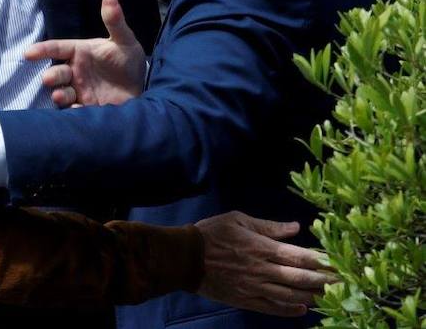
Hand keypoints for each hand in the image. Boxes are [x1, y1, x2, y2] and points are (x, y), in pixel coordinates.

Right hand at [24, 0, 145, 107]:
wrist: (141, 87)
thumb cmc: (128, 59)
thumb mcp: (124, 40)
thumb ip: (114, 21)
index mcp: (80, 52)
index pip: (57, 48)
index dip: (42, 50)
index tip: (28, 53)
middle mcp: (75, 71)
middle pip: (56, 73)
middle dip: (50, 76)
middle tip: (49, 79)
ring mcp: (79, 90)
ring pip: (61, 92)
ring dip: (58, 94)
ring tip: (61, 96)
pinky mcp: (86, 107)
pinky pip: (74, 110)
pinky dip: (73, 111)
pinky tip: (78, 109)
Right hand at [195, 211, 332, 316]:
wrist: (185, 257)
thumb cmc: (211, 233)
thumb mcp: (238, 220)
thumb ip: (268, 226)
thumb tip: (295, 227)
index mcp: (262, 248)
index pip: (300, 257)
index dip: (322, 262)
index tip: (340, 264)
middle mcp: (262, 270)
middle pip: (300, 279)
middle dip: (325, 282)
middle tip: (345, 284)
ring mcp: (255, 288)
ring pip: (290, 296)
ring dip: (313, 298)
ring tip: (331, 298)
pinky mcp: (246, 300)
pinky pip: (272, 308)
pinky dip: (290, 310)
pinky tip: (302, 309)